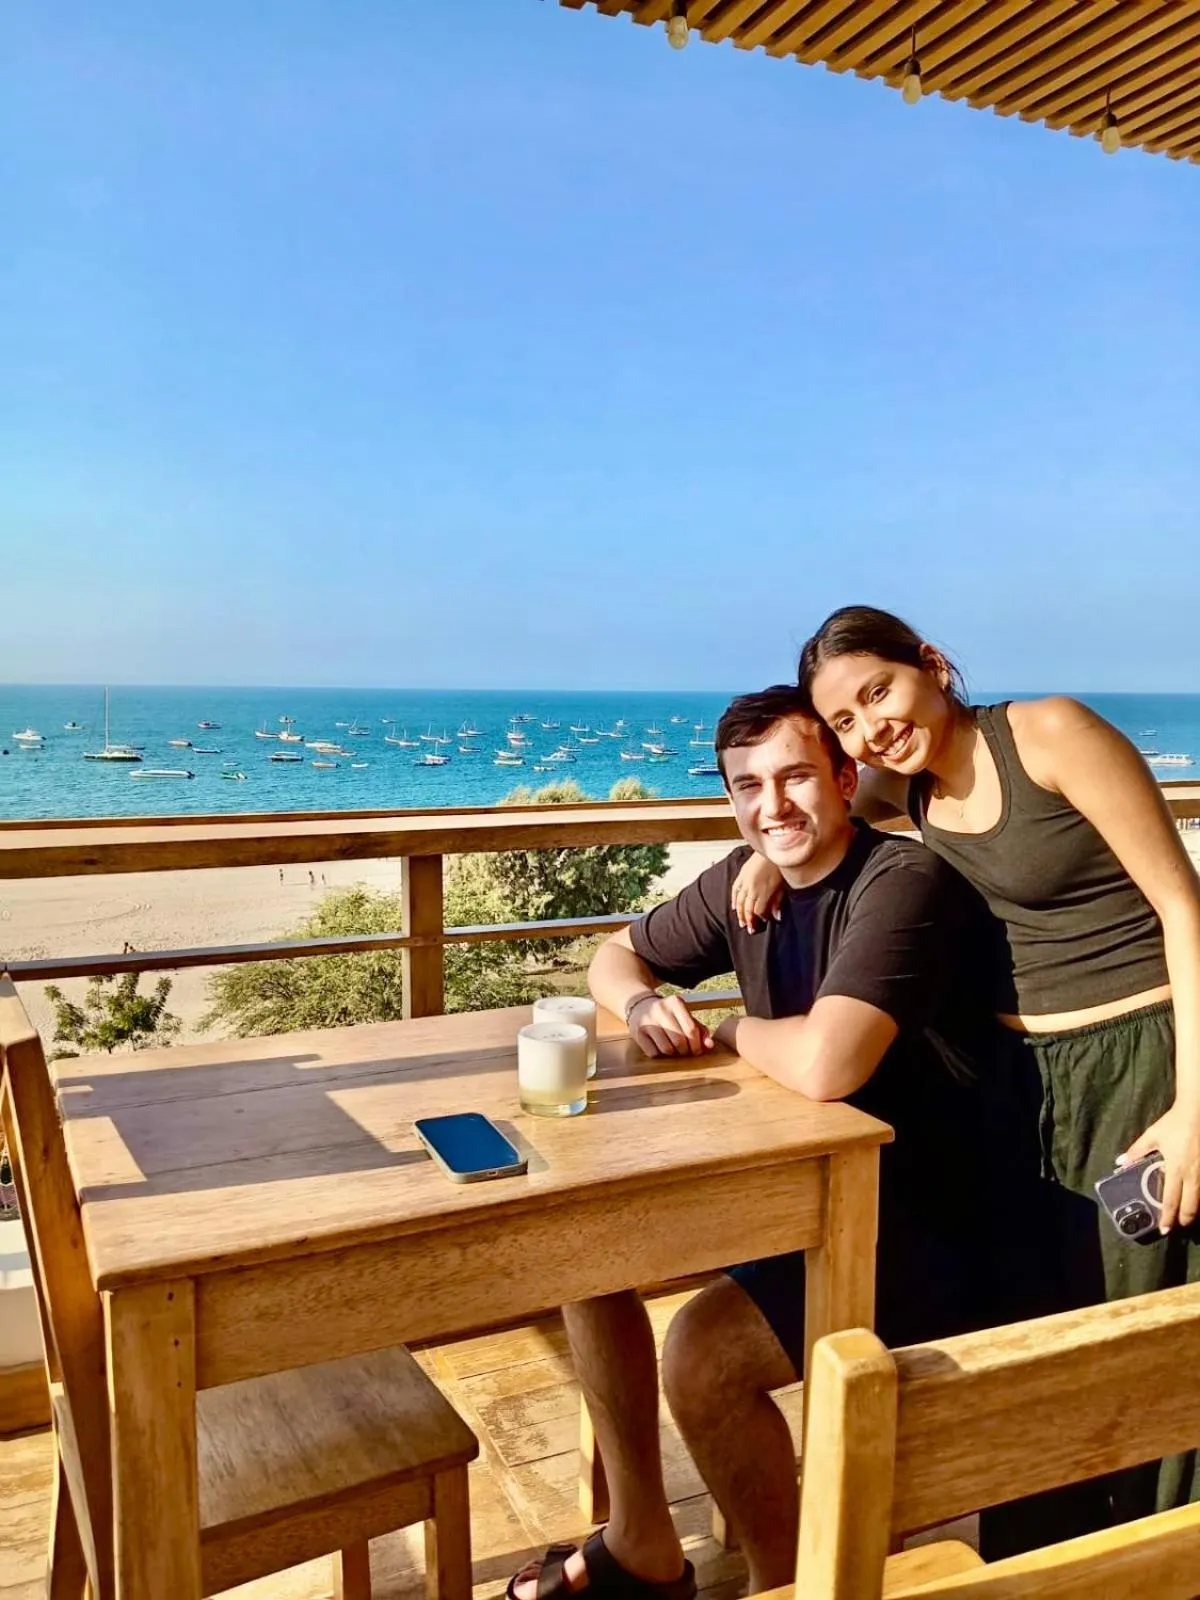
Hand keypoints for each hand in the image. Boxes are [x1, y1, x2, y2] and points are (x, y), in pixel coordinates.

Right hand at [627, 994, 713, 1057]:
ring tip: (673, 1049)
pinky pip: (653, 1053)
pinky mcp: (637, 1032)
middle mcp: (660, 1010)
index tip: (696, 1051)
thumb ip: (700, 1030)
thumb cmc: (670, 1016)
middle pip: (680, 1041)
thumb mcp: (685, 1017)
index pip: (691, 1030)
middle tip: (685, 1052)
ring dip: (672, 1054)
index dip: (697, 1045)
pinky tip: (660, 1047)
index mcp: (675, 1002)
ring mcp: (647, 1021)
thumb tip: (710, 1046)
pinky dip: (659, 1055)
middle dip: (685, 1051)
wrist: (640, 1007)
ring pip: (667, 1049)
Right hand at [731, 853, 784, 931]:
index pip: (758, 911)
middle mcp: (752, 888)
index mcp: (763, 892)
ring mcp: (745, 882)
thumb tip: (776, 916)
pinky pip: (734, 890)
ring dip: (739, 913)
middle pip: (747, 908)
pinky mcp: (742, 875)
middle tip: (749, 929)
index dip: (758, 919)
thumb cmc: (779, 866)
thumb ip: (777, 902)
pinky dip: (733, 900)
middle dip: (748, 920)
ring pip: (739, 901)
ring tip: (741, 922)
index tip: (760, 924)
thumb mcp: (782, 886)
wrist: (772, 850)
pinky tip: (734, 907)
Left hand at [1122, 1101, 1199, 1230]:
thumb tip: (1120, 1162)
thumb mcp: (1153, 1135)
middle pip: (1191, 1206)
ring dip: (1194, 1211)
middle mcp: (1192, 1174)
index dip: (1168, 1217)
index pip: (1171, 1200)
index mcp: (1176, 1168)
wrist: (1198, 1112)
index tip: (1165, 1230)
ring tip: (1186, 1218)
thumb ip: (1137, 1150)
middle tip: (1177, 1227)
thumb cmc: (1174, 1123)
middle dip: (1184, 1220)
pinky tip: (1196, 1200)